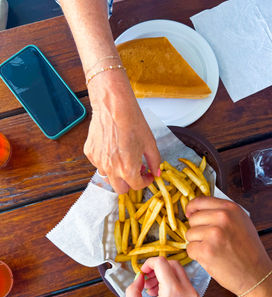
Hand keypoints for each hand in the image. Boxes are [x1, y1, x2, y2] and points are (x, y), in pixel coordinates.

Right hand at [84, 70, 160, 192]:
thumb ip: (155, 162)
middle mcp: (111, 170)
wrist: (113, 106)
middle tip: (136, 171)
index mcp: (128, 170)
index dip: (145, 181)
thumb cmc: (133, 122)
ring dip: (117, 173)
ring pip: (108, 178)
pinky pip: (99, 164)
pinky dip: (107, 161)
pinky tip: (113, 148)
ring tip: (124, 158)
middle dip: (130, 183)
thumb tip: (156, 173)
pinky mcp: (90, 153)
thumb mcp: (150, 143)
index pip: (137, 186)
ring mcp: (98, 162)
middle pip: (120, 189)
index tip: (147, 174)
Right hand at [126, 257, 199, 296]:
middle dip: (157, 267)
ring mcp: (193, 294)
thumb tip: (139, 278)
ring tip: (151, 289)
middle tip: (146, 279)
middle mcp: (186, 291)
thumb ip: (133, 290)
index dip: (148, 263)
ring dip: (164, 274)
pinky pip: (182, 281)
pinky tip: (160, 294)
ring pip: (178, 271)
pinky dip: (171, 281)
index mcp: (173, 293)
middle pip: (171, 263)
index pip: (161, 262)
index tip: (142, 272)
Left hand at [186, 197, 271, 296]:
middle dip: (197, 230)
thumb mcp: (241, 222)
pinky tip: (211, 258)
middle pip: (193, 219)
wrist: (257, 275)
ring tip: (214, 250)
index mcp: (231, 209)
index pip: (200, 201)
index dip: (192, 208)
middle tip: (211, 240)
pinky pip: (190, 248)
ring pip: (190, 234)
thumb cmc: (250, 251)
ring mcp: (214, 234)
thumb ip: (222, 213)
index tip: (190, 214)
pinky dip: (197, 255)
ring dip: (197, 243)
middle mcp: (222, 218)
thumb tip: (198, 209)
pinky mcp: (206, 250)